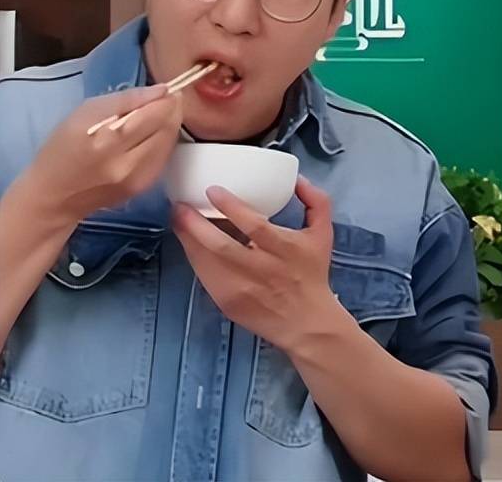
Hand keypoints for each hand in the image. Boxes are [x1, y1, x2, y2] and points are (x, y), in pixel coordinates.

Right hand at [17, 85, 182, 225]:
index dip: (166, 98)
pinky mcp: (142, 187)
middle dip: (172, 109)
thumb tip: (161, 91)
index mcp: (103, 137)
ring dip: (171, 125)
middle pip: (165, 126)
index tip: (167, 89)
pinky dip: (164, 142)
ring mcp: (135, 177)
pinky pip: (164, 157)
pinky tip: (155, 135)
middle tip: (169, 99)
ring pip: (169, 141)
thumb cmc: (64, 147)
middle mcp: (123, 160)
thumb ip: (125, 100)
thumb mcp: (85, 112)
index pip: (150, 112)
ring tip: (161, 115)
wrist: (55, 196)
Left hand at [172, 176, 342, 351]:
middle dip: (195, 224)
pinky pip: (203, 276)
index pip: (254, 225)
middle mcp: (261, 270)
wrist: (307, 322)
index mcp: (285, 249)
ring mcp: (241, 289)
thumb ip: (317, 202)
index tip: (212, 190)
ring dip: (187, 239)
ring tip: (178, 220)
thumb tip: (297, 179)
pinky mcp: (227, 303)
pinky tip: (188, 243)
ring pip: (206, 262)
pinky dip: (193, 257)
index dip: (230, 206)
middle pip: (221, 246)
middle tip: (181, 206)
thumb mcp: (323, 234)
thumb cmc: (312, 274)